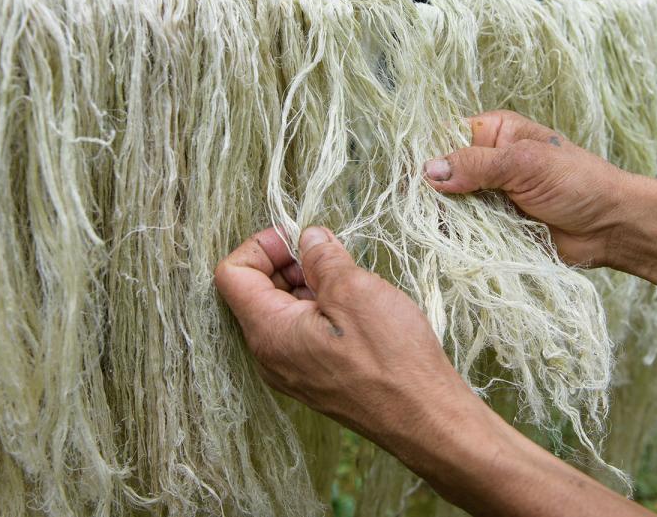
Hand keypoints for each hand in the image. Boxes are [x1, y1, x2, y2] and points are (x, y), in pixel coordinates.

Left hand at [214, 226, 477, 446]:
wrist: (424, 418)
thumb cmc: (390, 359)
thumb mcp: (354, 290)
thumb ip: (322, 258)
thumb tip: (308, 238)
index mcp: (268, 332)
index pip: (232, 274)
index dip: (260, 245)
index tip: (297, 237)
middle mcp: (270, 355)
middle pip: (254, 291)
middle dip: (286, 262)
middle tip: (328, 253)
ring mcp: (291, 371)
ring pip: (281, 311)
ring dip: (307, 284)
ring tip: (348, 278)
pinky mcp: (314, 378)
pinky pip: (301, 332)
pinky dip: (319, 308)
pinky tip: (355, 305)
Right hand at [424, 110, 631, 266]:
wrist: (610, 227)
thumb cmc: (578, 183)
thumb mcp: (526, 164)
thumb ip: (477, 165)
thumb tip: (429, 170)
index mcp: (494, 132)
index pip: (446, 135)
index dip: (428, 154)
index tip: (415, 178)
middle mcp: (487, 161)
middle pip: (442, 173)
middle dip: (433, 192)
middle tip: (426, 209)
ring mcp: (489, 195)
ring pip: (449, 204)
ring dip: (445, 217)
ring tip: (439, 228)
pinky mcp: (494, 225)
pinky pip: (465, 230)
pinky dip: (458, 237)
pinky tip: (450, 242)